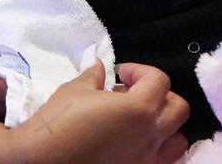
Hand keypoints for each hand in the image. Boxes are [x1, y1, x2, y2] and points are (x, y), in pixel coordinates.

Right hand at [13, 61, 189, 163]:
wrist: (43, 160)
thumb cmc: (59, 123)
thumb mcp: (75, 89)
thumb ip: (95, 75)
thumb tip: (100, 66)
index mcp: (138, 109)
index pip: (159, 80)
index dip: (139, 71)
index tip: (120, 74)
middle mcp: (150, 136)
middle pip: (178, 108)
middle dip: (159, 96)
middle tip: (133, 95)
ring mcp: (147, 159)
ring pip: (178, 140)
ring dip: (164, 126)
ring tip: (139, 122)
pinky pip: (163, 160)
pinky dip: (156, 149)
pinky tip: (134, 143)